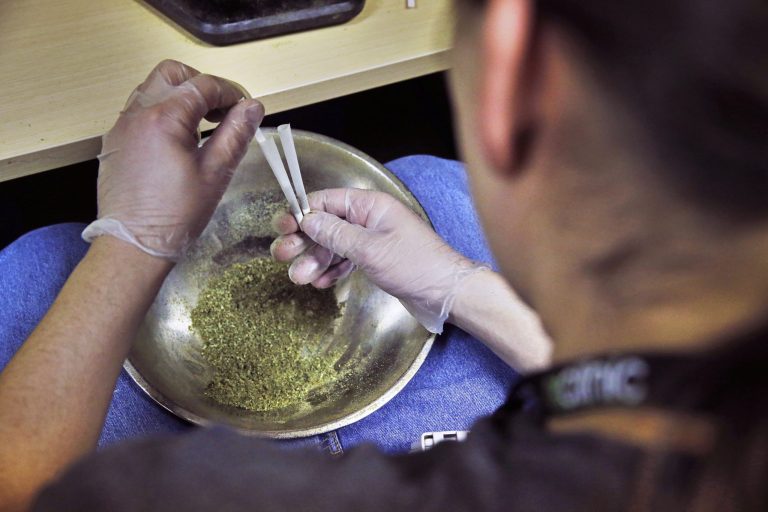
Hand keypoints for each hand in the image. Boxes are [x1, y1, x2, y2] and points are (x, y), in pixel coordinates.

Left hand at [82, 60, 264, 259]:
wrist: (133, 244)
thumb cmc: (174, 216)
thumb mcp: (216, 173)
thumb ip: (236, 134)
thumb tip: (252, 108)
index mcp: (164, 119)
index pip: (203, 85)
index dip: (230, 92)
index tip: (244, 108)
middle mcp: (137, 114)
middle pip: (173, 74)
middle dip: (201, 85)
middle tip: (221, 110)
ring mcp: (122, 126)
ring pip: (153, 89)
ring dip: (180, 98)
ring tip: (202, 126)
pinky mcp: (115, 142)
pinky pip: (139, 111)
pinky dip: (162, 113)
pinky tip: (177, 141)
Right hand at [271, 188, 486, 332]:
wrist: (446, 293)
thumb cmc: (414, 265)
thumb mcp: (369, 249)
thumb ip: (335, 234)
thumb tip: (307, 219)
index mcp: (370, 205)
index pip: (325, 201)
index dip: (301, 213)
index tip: (282, 228)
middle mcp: (368, 219)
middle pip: (325, 224)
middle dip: (303, 241)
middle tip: (283, 256)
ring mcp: (371, 240)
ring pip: (333, 246)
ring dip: (315, 261)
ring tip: (301, 278)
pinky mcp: (374, 260)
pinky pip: (345, 260)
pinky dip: (332, 270)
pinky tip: (322, 282)